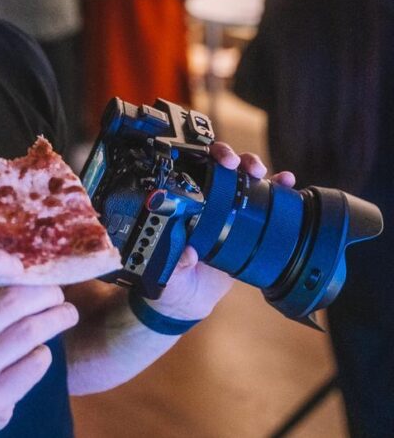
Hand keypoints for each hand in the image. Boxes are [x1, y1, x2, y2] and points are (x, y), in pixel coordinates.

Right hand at [0, 250, 78, 437]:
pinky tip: (42, 349)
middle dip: (44, 293)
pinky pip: (34, 364)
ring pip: (29, 331)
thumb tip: (25, 258)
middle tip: (56, 292)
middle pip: (10, 301)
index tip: (19, 265)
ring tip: (66, 313)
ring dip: (56, 318)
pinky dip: (44, 352)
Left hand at [151, 142, 295, 321]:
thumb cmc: (173, 280)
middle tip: (235, 163)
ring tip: (260, 170)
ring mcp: (229, 211)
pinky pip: (266, 202)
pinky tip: (286, 181)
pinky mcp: (249, 225)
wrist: (190, 300)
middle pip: (219, 167)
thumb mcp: (169, 274)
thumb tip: (188, 253)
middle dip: (229, 156)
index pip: (191, 171)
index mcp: (183, 207)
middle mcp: (205, 202)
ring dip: (253, 165)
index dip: (201, 160)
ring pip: (243, 178)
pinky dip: (278, 187)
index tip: (212, 162)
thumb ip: (175, 264)